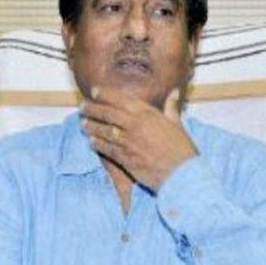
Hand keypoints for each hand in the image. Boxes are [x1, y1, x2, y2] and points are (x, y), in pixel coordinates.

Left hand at [81, 86, 197, 189]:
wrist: (182, 173)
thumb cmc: (182, 149)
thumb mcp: (177, 124)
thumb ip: (171, 107)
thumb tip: (174, 92)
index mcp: (148, 114)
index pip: (121, 99)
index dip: (106, 94)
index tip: (94, 91)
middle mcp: (136, 125)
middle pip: (108, 113)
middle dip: (93, 109)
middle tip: (83, 106)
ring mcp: (129, 142)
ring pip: (104, 131)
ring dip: (92, 126)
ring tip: (83, 124)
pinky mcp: (125, 158)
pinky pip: (107, 149)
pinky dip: (97, 144)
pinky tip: (91, 142)